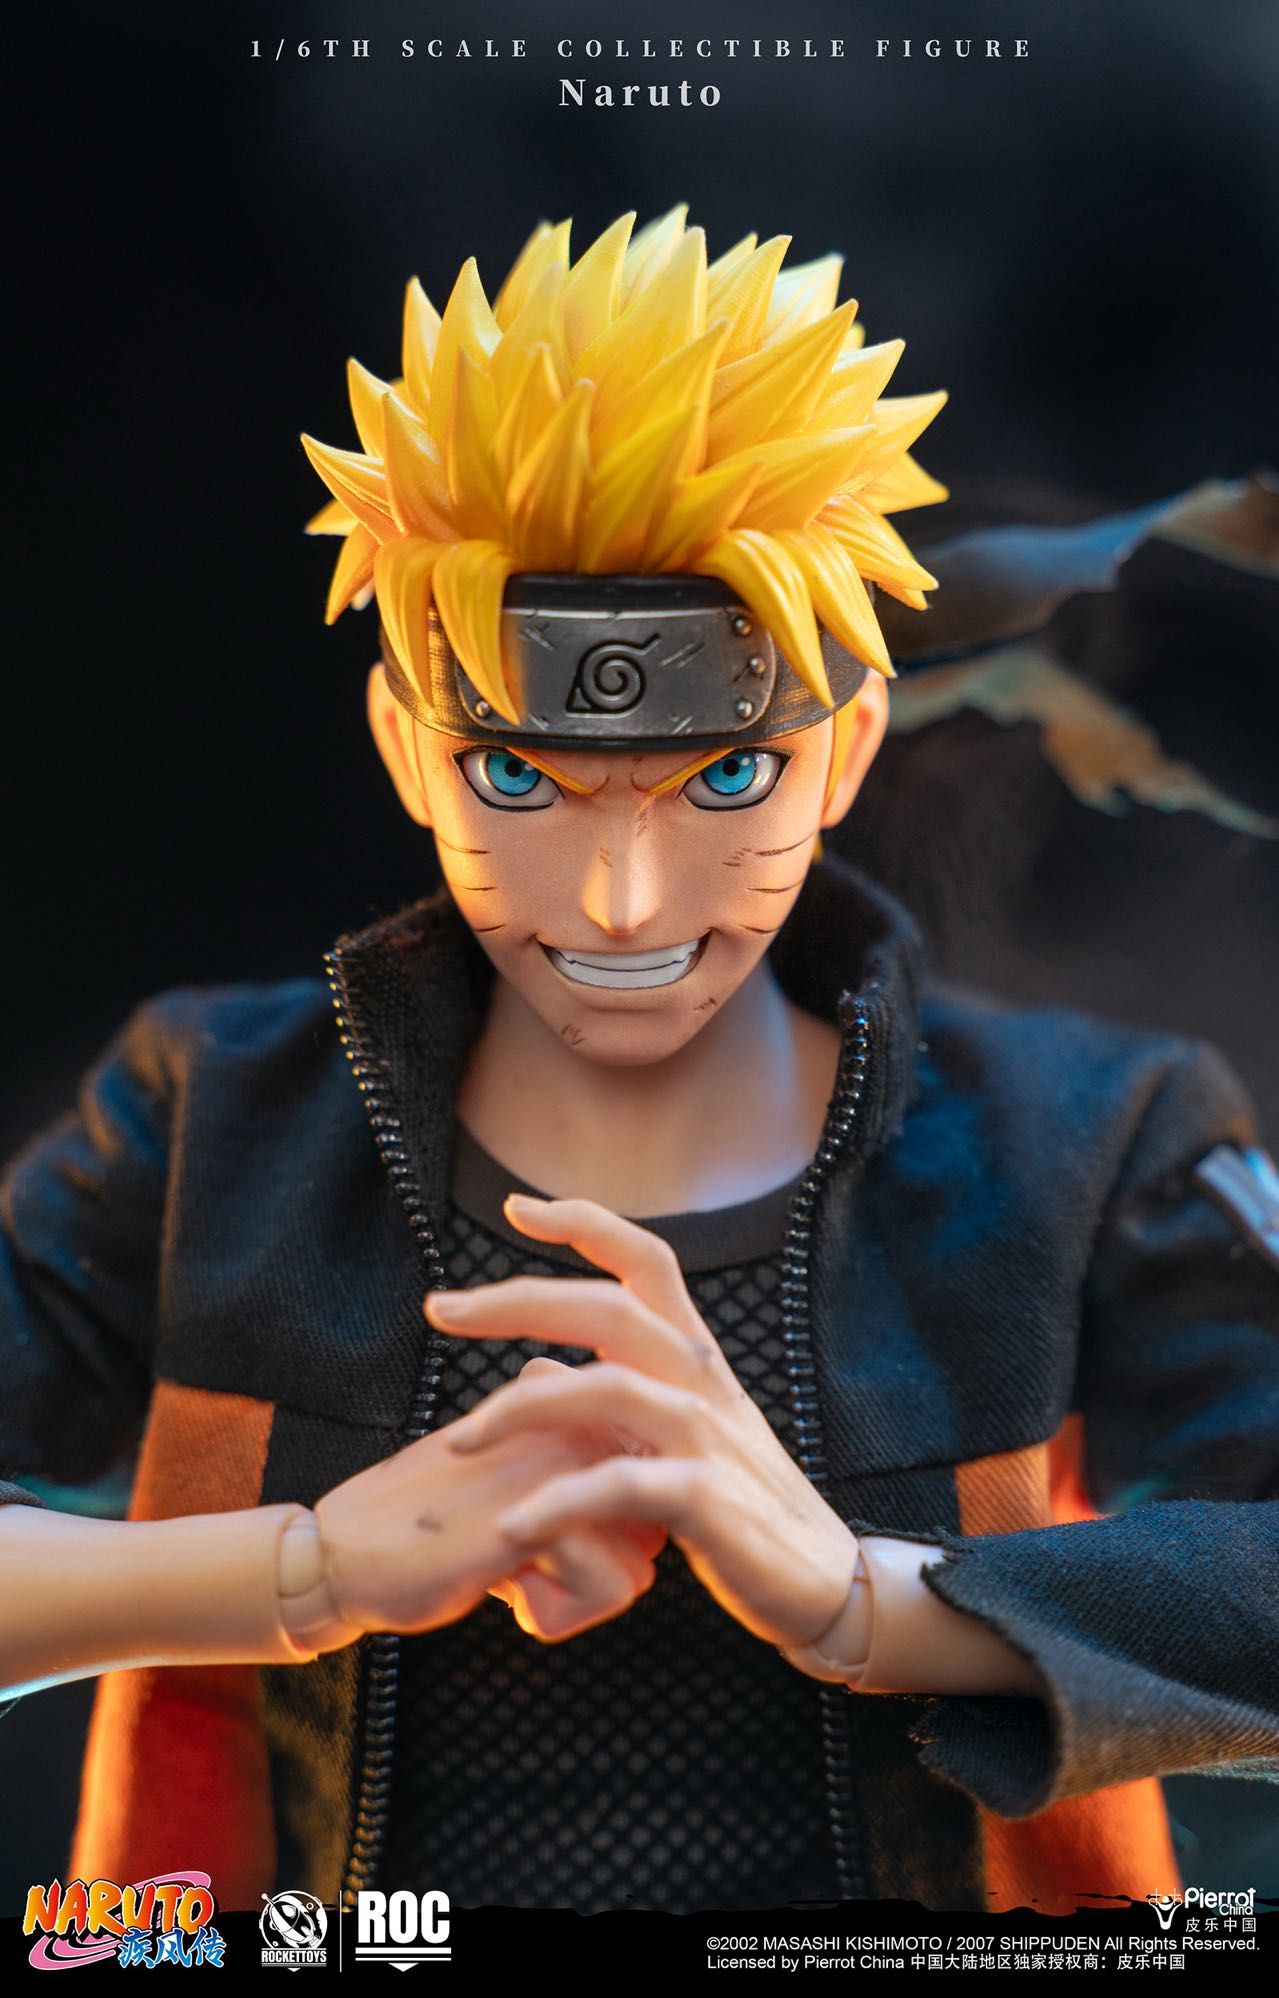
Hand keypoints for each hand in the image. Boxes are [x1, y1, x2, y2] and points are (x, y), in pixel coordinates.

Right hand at [310, 1370, 661, 1647]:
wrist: (341, 1555)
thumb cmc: (437, 1536)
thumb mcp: (528, 1498)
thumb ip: (593, 1494)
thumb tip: (658, 1528)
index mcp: (574, 1404)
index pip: (654, 1502)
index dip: (601, 1547)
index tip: (529, 1534)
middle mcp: (577, 1416)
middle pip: (654, 1537)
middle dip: (594, 1576)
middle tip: (516, 1557)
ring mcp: (560, 1455)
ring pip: (637, 1567)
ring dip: (572, 1598)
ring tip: (505, 1568)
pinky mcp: (540, 1505)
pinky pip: (608, 1591)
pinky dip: (553, 1615)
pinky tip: (497, 1587)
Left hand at [425, 1194, 859, 1651]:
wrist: (821, 1581)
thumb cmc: (740, 1508)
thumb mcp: (674, 1440)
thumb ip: (608, 1399)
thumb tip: (535, 1367)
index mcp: (693, 1358)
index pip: (645, 1261)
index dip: (584, 1224)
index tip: (517, 1208)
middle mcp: (701, 1381)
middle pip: (609, 1308)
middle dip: (516, 1300)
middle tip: (439, 1308)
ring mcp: (707, 1437)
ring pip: (606, 1389)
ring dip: (520, 1409)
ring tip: (459, 1440)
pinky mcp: (708, 1501)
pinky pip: (620, 1486)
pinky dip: (559, 1503)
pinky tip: (512, 1527)